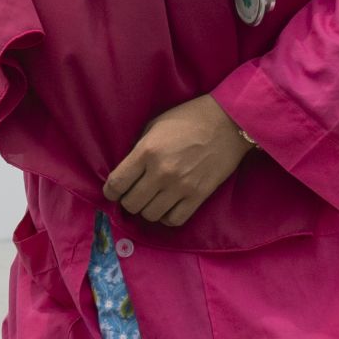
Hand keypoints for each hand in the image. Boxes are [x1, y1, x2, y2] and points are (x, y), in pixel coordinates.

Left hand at [102, 94, 254, 228]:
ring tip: (151, 200)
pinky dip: (166, 217)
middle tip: (134, 195)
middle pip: (131, 204)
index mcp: (146, 151)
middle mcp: (161, 172)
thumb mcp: (155, 126)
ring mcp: (181, 186)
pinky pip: (174, 220)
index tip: (113, 192)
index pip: (116, 184)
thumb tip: (126, 171)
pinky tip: (167, 208)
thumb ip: (139, 149)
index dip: (110, 192)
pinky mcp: (198, 195)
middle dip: (128, 201)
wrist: (229, 122)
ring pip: (150, 215)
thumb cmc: (189, 119)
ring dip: (146, 210)